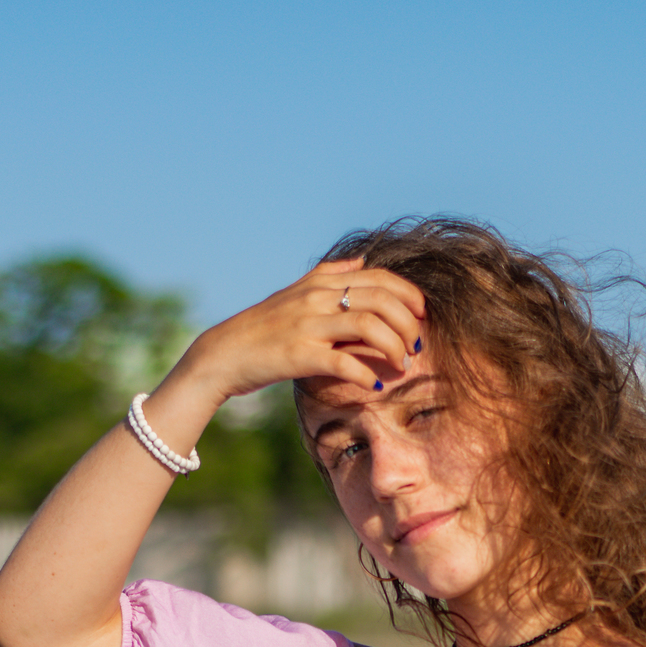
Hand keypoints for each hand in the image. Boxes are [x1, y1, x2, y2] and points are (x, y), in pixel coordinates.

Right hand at [183, 257, 426, 404]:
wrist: (223, 354)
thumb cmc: (262, 329)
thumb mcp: (295, 293)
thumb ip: (330, 276)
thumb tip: (362, 262)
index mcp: (320, 283)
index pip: (378, 278)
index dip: (408, 294)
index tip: (423, 315)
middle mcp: (316, 298)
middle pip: (380, 299)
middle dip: (408, 323)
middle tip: (417, 346)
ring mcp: (307, 325)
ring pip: (368, 326)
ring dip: (394, 347)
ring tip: (403, 364)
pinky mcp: (299, 355)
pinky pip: (343, 363)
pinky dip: (366, 375)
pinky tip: (375, 385)